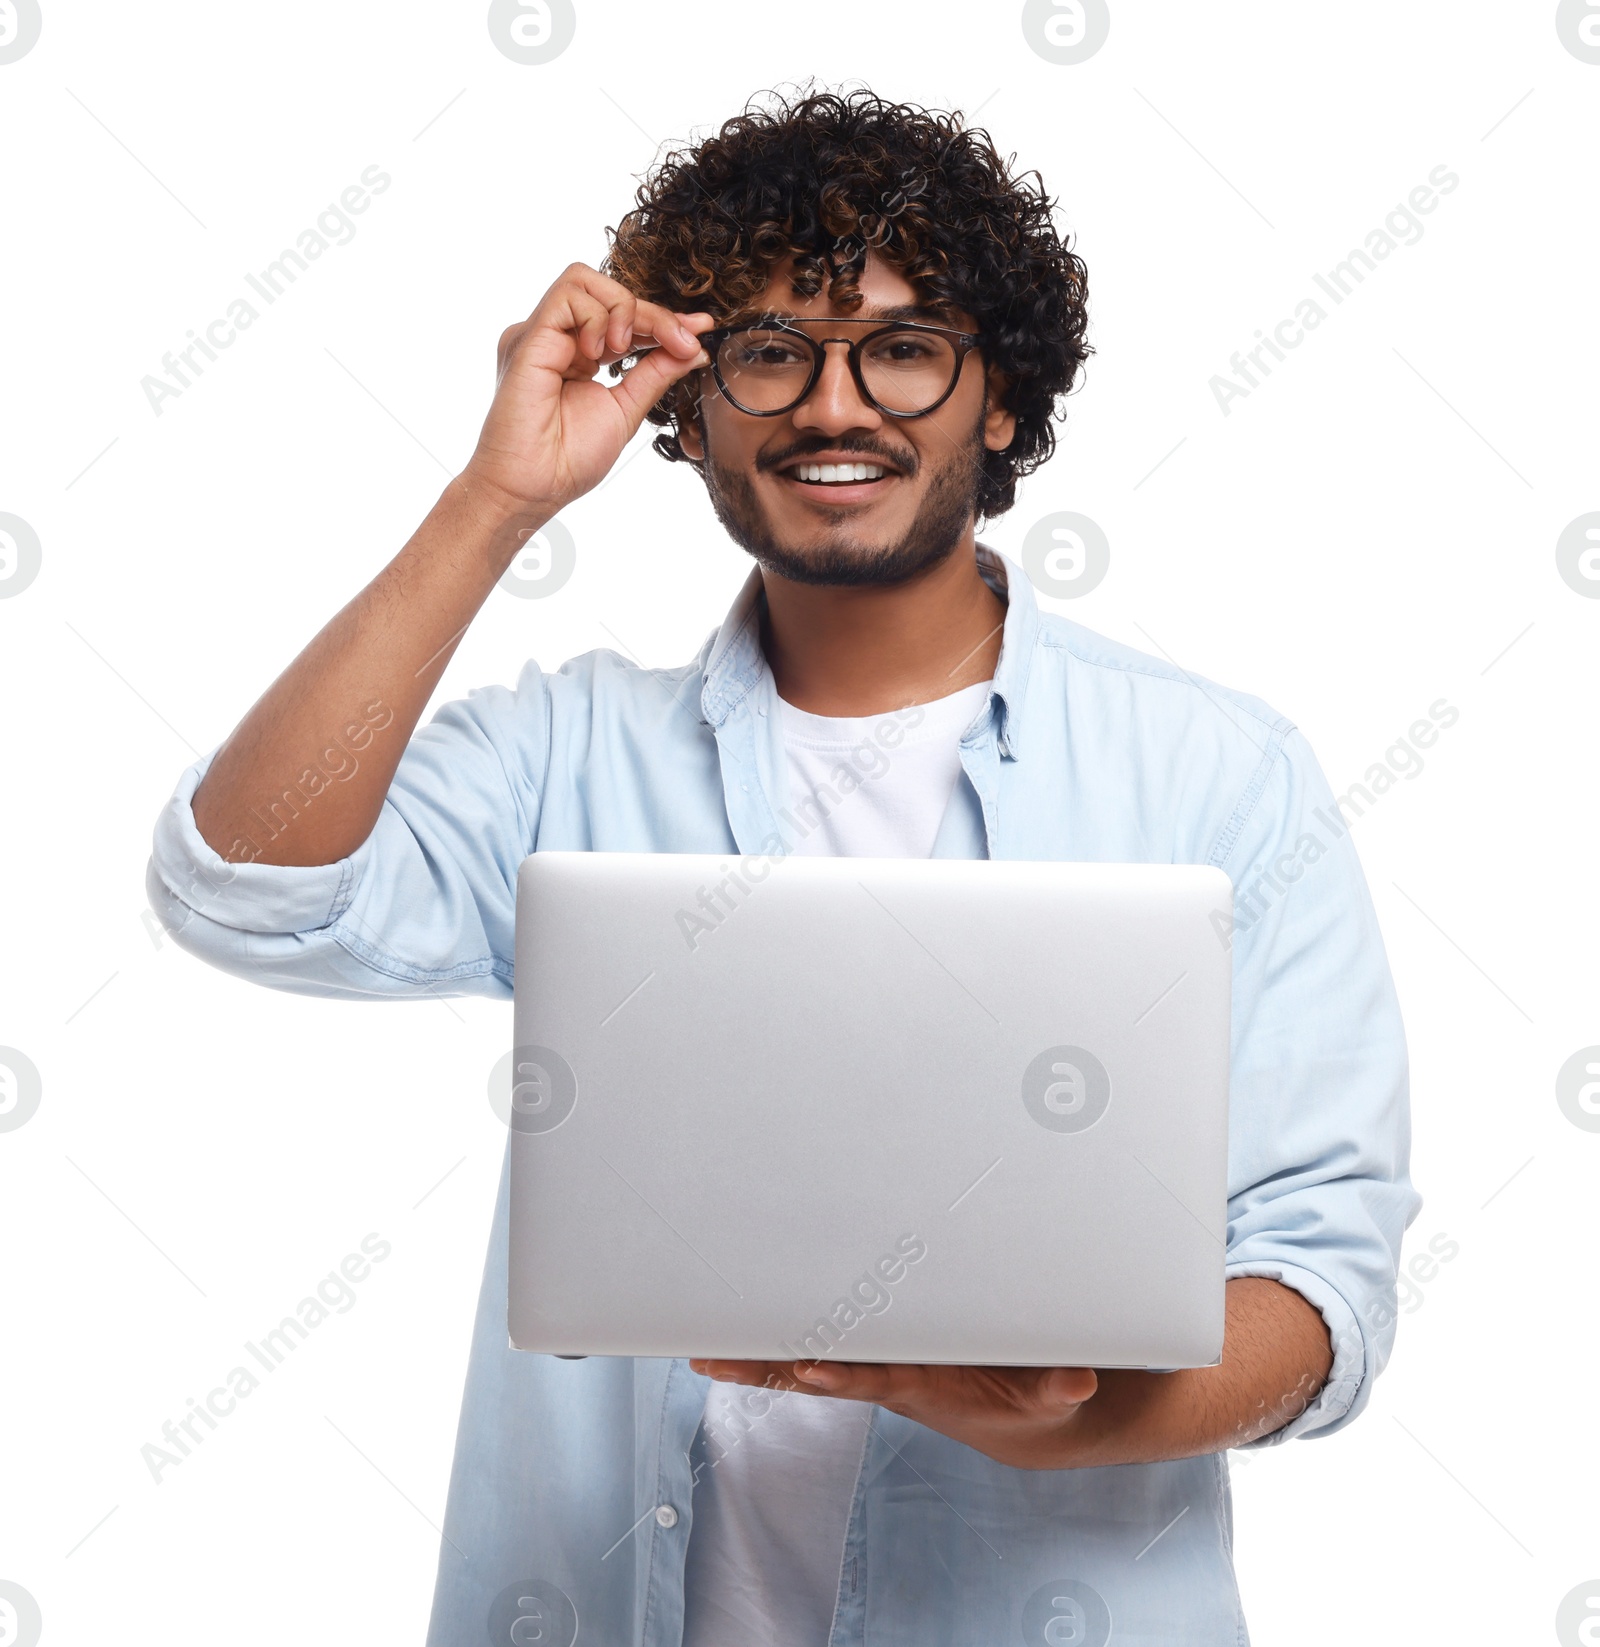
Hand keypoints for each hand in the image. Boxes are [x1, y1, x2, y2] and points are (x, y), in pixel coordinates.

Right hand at [461, 262, 712, 521]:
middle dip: (653, 313)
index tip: (699, 330)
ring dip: (622, 309)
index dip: (662, 319)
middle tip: (682, 341)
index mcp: (577, 355)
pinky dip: (596, 317)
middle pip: (608, 292)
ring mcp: (539, 335)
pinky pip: (568, 296)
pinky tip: (598, 353)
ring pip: (585, 279)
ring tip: (624, 349)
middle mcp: (555, 339)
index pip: (622, 318)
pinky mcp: (527, 337)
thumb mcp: (626, 408)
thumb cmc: (569, 460)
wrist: (535, 487)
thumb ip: (655, 373)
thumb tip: (692, 348)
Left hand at [688, 1358, 1099, 1470]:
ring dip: (753, 1356)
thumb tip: (1076, 1378)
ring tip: (698, 1351)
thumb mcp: (1053, 1397)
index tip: (806, 1368)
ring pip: (803, 1359)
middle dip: (764, 1365)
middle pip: (815, 1371)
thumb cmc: (1032, 1400)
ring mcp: (875, 1366)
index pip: (875, 1380)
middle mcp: (886, 1377)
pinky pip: (816, 1345)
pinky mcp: (875, 1353)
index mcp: (924, 1386)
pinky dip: (775, 1345)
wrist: (1021, 1419)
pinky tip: (732, 1340)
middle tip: (710, 1356)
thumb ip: (1060, 1385)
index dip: (842, 1375)